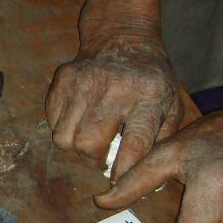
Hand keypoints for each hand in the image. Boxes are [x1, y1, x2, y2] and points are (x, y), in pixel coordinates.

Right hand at [47, 0, 179, 178]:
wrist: (122, 37)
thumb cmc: (150, 80)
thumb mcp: (169, 104)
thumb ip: (161, 140)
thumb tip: (147, 181)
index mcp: (147, 97)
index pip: (134, 145)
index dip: (124, 172)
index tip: (120, 185)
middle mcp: (114, 89)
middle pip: (89, 143)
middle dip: (93, 159)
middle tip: (101, 158)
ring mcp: (84, 83)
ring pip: (65, 138)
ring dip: (75, 148)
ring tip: (89, 140)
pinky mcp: (62, 80)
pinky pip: (53, 122)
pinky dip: (64, 129)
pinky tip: (78, 121)